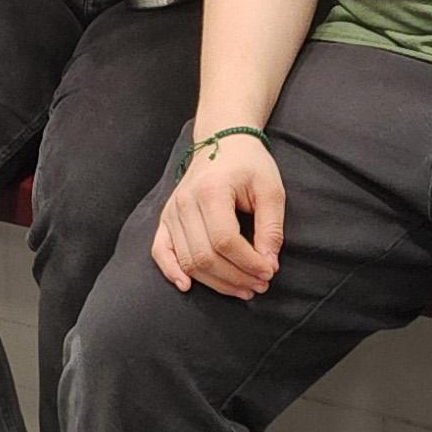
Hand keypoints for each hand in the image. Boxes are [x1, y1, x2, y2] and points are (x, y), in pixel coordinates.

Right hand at [152, 131, 283, 298]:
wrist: (222, 142)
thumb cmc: (249, 165)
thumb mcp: (271, 190)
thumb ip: (271, 229)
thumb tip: (268, 265)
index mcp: (211, 190)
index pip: (225, 240)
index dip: (248, 263)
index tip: (269, 272)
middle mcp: (185, 202)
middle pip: (205, 256)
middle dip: (235, 277)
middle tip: (260, 285)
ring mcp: (171, 211)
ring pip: (188, 261)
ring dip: (215, 282)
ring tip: (243, 289)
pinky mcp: (165, 219)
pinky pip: (160, 251)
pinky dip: (171, 272)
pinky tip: (187, 286)